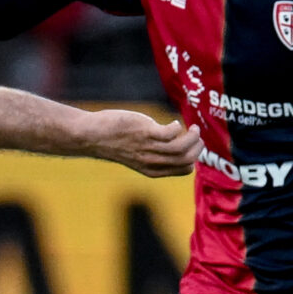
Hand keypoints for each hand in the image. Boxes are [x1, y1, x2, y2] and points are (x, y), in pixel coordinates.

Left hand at [84, 110, 198, 176]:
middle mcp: (152, 162)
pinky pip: (171, 133)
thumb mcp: (138, 155)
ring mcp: (149, 148)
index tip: (194, 146)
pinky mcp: (145, 132)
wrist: (94, 136)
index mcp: (152, 170)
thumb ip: (155, 154)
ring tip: (193, 128)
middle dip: (198, 147)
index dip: (193, 158)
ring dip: (192, 136)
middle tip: (198, 135)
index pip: (184, 169)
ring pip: (181, 147)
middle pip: (187, 159)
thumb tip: (174, 143)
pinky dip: (177, 127)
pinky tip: (173, 123)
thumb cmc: (115, 143)